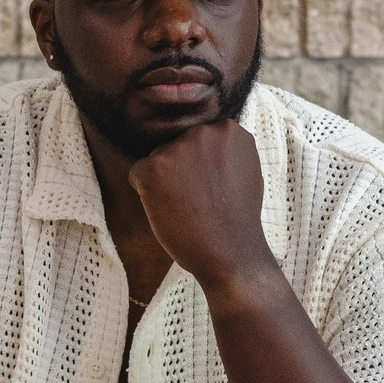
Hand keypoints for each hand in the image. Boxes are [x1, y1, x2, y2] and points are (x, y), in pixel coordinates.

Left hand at [127, 119, 271, 295]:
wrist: (231, 252)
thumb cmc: (237, 218)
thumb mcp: (246, 170)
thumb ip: (226, 151)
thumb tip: (209, 141)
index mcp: (228, 130)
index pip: (200, 138)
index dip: (202, 166)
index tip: (212, 186)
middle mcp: (203, 132)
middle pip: (177, 146)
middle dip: (182, 169)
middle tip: (200, 199)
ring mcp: (178, 148)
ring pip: (158, 160)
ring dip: (165, 181)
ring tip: (188, 207)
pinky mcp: (154, 167)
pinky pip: (138, 174)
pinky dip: (146, 193)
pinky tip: (169, 210)